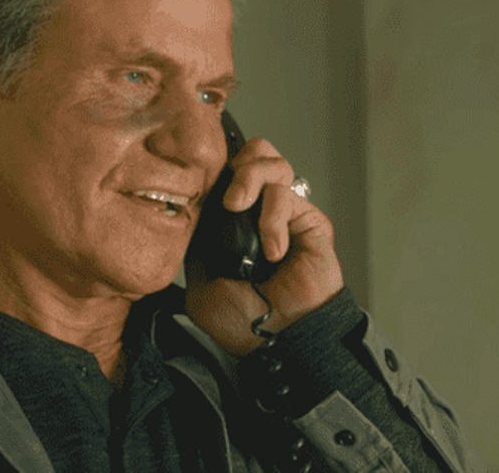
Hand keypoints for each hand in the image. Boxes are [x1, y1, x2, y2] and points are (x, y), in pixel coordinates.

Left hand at [184, 138, 344, 356]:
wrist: (277, 342)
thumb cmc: (243, 322)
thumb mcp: (199, 282)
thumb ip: (196, 244)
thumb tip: (190, 210)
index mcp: (229, 223)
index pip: (222, 174)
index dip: (212, 169)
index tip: (197, 181)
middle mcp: (257, 212)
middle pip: (250, 155)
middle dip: (235, 166)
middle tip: (226, 199)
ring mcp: (283, 214)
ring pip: (271, 163)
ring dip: (251, 178)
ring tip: (239, 207)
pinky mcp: (308, 220)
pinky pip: (286, 195)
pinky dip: (273, 219)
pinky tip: (272, 251)